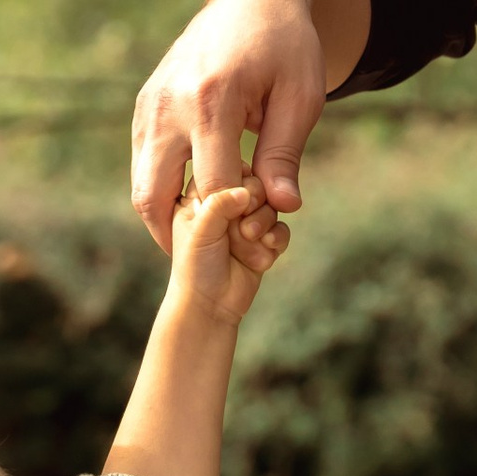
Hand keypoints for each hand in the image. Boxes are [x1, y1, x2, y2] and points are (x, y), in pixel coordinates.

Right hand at [129, 0, 365, 251]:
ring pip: (141, 188)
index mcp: (210, 102)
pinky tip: (199, 196)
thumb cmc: (286, 44)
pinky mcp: (143, 107)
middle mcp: (168, 107)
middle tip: (214, 254)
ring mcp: (148, 107)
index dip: (232, 221)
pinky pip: (144, 165)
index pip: (211, 189)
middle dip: (182, 235)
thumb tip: (284, 208)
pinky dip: (165, 190)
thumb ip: (285, 154)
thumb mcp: (301, 96)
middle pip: (155, 198)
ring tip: (209, 229)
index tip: (254, 230)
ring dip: (170, 216)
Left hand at [168, 181, 286, 327]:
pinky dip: (276, 238)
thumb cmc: (195, 268)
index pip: (225, 169)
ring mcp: (246, 222)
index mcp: (201, 196)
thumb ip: (219, 205)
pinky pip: (281, 229)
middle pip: (254, 185)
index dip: (234, 183)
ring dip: (263, 224)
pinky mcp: (264, 240)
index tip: (231, 203)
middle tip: (241, 227)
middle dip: (252, 206)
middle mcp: (225, 205)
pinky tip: (266, 249)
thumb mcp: (201, 231)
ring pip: (270, 206)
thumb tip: (245, 190)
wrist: (210, 306)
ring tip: (249, 240)